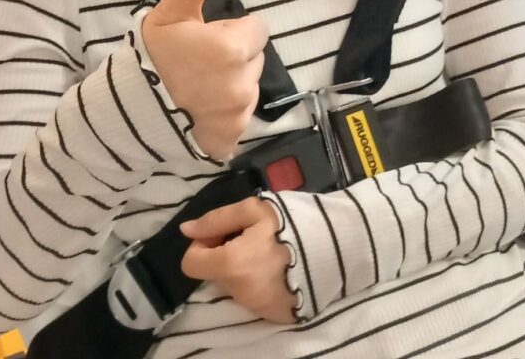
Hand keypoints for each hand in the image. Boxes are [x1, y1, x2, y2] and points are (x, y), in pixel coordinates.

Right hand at [142, 0, 267, 159]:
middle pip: (254, 58)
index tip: (209, 38)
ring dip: (233, 83)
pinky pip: (240, 117)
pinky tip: (202, 109)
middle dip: (235, 56)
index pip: (257, 28)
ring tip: (200, 86)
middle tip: (201, 62)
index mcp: (233, 48)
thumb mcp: (169, 16)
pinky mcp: (233, 135)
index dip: (234, 30)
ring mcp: (239, 112)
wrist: (132, 108)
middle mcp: (243, 82)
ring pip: (249, 87)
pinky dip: (226, 114)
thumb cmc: (153, 56)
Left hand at [180, 198, 295, 323]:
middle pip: (216, 273)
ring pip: (236, 286)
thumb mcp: (255, 210)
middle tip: (252, 239)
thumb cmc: (293, 224)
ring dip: (244, 270)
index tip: (224, 234)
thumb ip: (216, 219)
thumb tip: (186, 230)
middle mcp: (240, 292)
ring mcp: (258, 307)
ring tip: (270, 252)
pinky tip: (280, 269)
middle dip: (226, 255)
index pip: (191, 264)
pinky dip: (261, 284)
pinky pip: (255, 298)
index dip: (202, 245)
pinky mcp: (274, 314)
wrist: (339, 248)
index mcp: (231, 264)